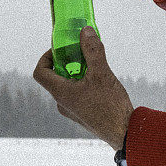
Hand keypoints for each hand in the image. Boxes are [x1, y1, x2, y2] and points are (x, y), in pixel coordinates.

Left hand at [32, 26, 133, 150]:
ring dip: (77, 73)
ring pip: (67, 86)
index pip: (40, 72)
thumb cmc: (111, 106)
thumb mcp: (101, 73)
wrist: (125, 133)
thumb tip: (85, 31)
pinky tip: (101, 82)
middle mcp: (62, 103)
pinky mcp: (83, 115)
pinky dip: (84, 84)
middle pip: (55, 77)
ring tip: (94, 67)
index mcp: (61, 93)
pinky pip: (77, 95)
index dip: (46, 57)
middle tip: (81, 53)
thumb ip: (92, 50)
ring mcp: (72, 111)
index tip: (61, 50)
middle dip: (67, 62)